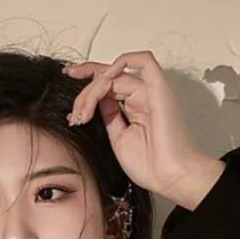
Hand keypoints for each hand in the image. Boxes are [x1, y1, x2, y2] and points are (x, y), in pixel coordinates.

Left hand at [63, 49, 204, 198]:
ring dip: (94, 88)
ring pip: (116, 73)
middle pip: (108, 79)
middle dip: (85, 93)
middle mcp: (144, 96)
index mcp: (136, 107)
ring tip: (84, 111)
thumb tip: (94, 101)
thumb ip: (109, 116)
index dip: (87, 82)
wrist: (171, 178)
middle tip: (76, 113)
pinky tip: (105, 77)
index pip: (109, 85)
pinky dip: (122, 61)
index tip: (68, 79)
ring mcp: (152, 91)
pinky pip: (143, 60)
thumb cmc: (152, 166)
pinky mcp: (159, 88)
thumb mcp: (119, 139)